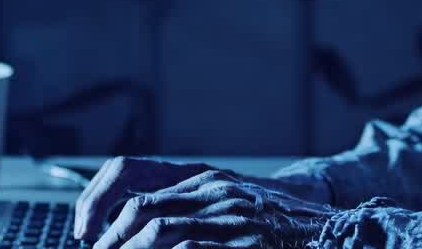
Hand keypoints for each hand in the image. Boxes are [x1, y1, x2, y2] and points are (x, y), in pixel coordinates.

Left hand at [89, 168, 335, 248]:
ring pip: (157, 231)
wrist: (332, 231)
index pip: (136, 184)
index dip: (103, 213)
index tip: (89, 238)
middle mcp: (214, 191)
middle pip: (139, 208)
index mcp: (207, 180)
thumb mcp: (234, 209)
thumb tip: (145, 232)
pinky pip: (188, 248)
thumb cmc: (282, 228)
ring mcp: (229, 216)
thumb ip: (196, 214)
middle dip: (110, 241)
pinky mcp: (243, 241)